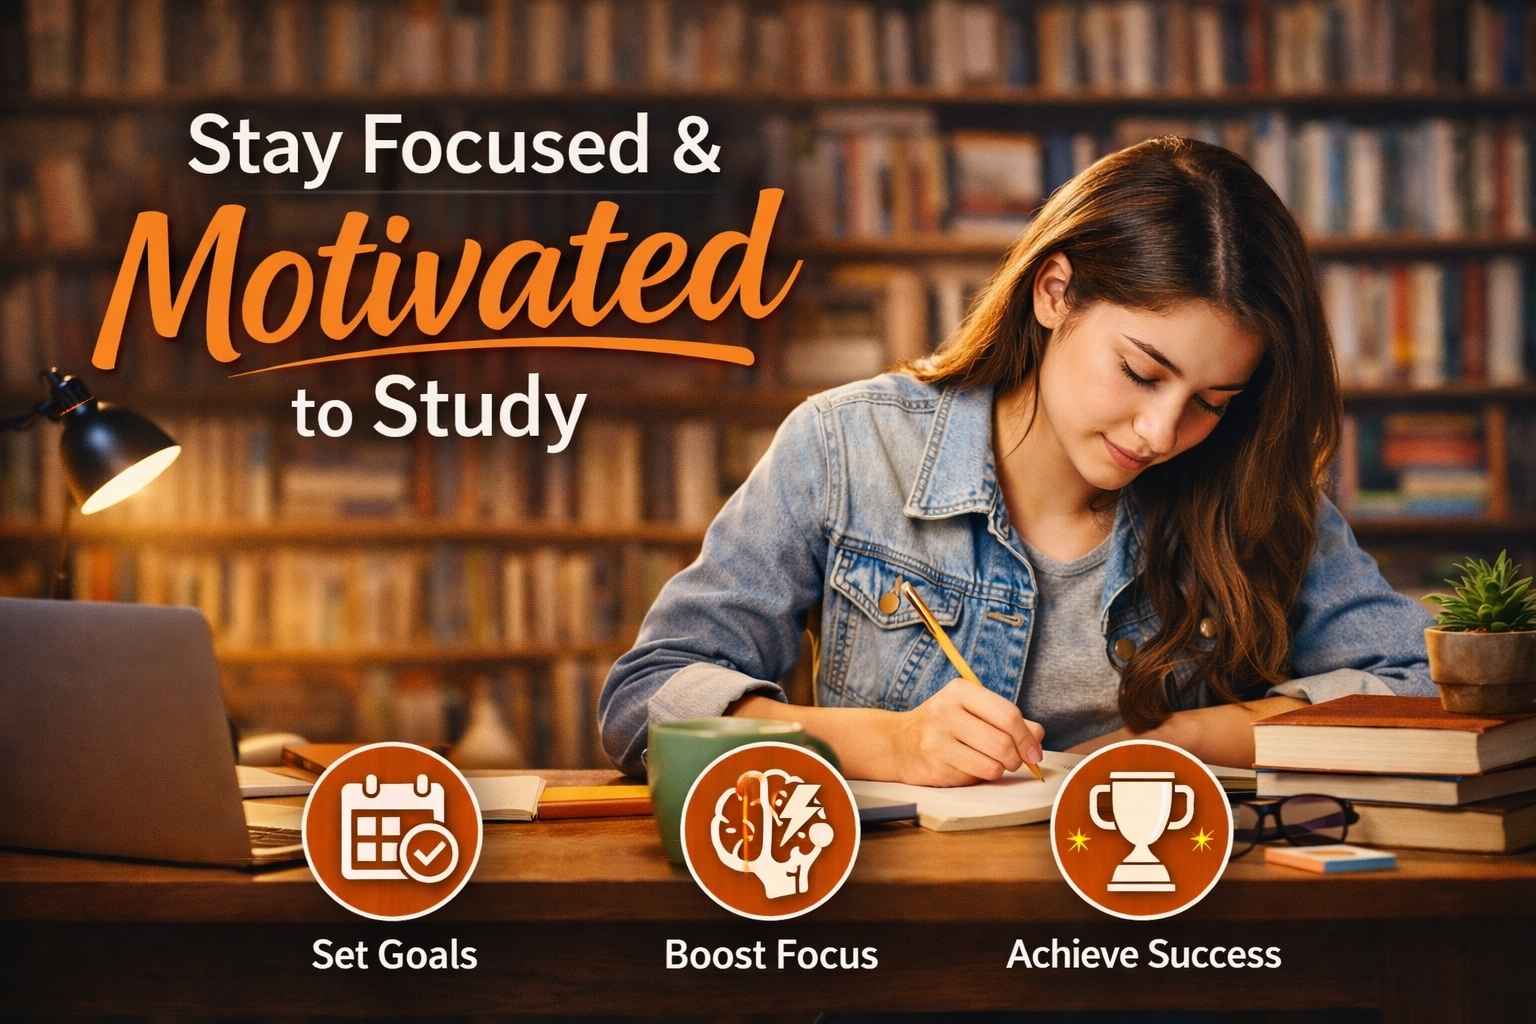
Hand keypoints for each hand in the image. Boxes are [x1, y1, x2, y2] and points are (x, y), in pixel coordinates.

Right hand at [890, 679, 1045, 786]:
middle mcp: (947, 710)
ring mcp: (938, 739)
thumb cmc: (945, 725)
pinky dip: (983, 776)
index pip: (1008, 714)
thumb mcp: (974, 711)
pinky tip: (973, 768)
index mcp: (961, 690)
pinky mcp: (935, 764)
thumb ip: (1008, 720)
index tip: (1034, 752)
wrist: (899, 742)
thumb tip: (1038, 734)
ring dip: (1001, 769)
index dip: (1027, 737)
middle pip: (1002, 742)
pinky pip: (976, 777)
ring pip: (992, 764)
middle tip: (1016, 761)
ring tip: (994, 764)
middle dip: (1017, 758)